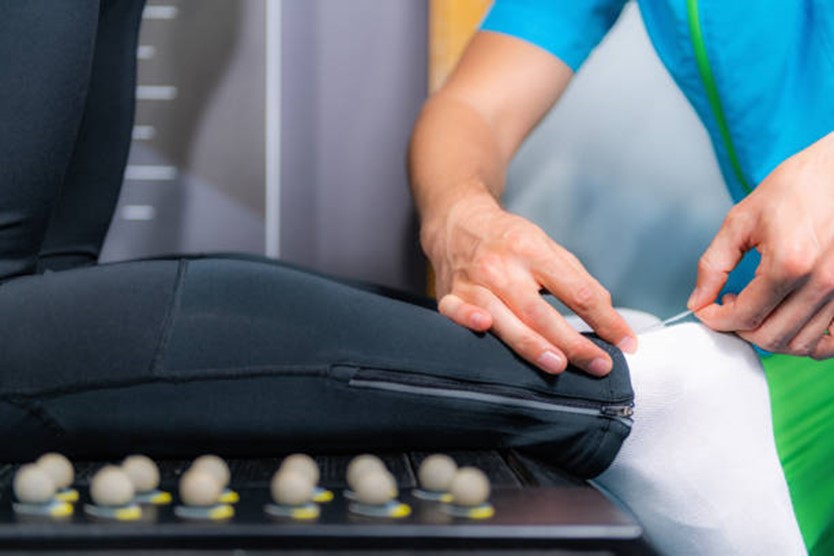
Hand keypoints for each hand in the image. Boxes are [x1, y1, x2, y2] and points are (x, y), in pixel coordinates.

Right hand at [425, 194, 637, 375]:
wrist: (459, 222)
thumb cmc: (509, 240)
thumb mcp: (548, 249)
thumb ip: (578, 281)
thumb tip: (609, 319)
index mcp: (532, 250)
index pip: (575, 290)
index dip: (604, 318)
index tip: (625, 342)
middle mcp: (501, 266)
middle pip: (539, 311)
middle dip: (572, 342)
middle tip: (599, 364)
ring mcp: (473, 282)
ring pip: (502, 318)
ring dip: (530, 343)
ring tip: (558, 364)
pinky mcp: (449, 295)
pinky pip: (455, 310)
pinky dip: (467, 319)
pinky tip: (484, 327)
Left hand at [689, 132, 833, 358]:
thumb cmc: (797, 186)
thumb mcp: (741, 219)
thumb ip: (714, 265)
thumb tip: (698, 300)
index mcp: (789, 263)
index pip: (744, 316)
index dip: (716, 319)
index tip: (706, 310)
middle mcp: (822, 282)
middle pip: (771, 337)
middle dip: (740, 330)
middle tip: (728, 309)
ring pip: (800, 344)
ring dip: (769, 335)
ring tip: (756, 308)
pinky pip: (832, 340)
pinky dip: (807, 341)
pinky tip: (789, 320)